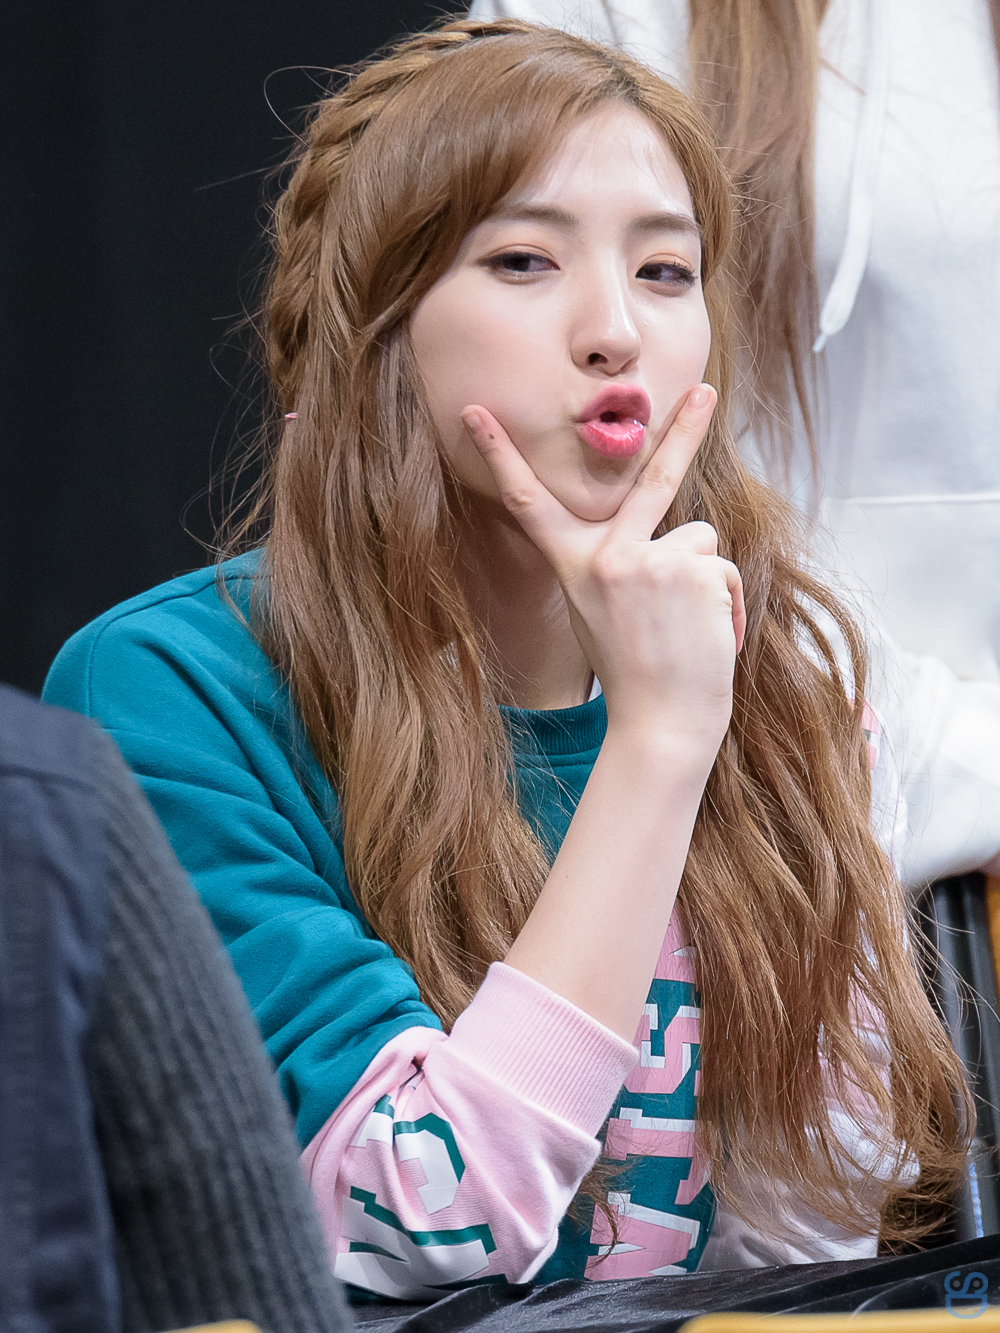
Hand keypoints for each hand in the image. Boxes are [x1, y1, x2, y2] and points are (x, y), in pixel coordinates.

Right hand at [460, 385, 744, 757]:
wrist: (661, 725)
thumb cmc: (634, 674)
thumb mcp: (604, 613)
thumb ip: (621, 565)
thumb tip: (675, 534)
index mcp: (575, 567)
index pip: (530, 504)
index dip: (501, 456)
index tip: (476, 413)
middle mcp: (605, 557)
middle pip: (651, 478)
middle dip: (684, 430)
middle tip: (707, 391)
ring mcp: (647, 559)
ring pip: (698, 540)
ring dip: (703, 581)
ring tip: (688, 629)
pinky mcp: (689, 570)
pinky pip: (722, 571)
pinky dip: (725, 605)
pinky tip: (709, 639)